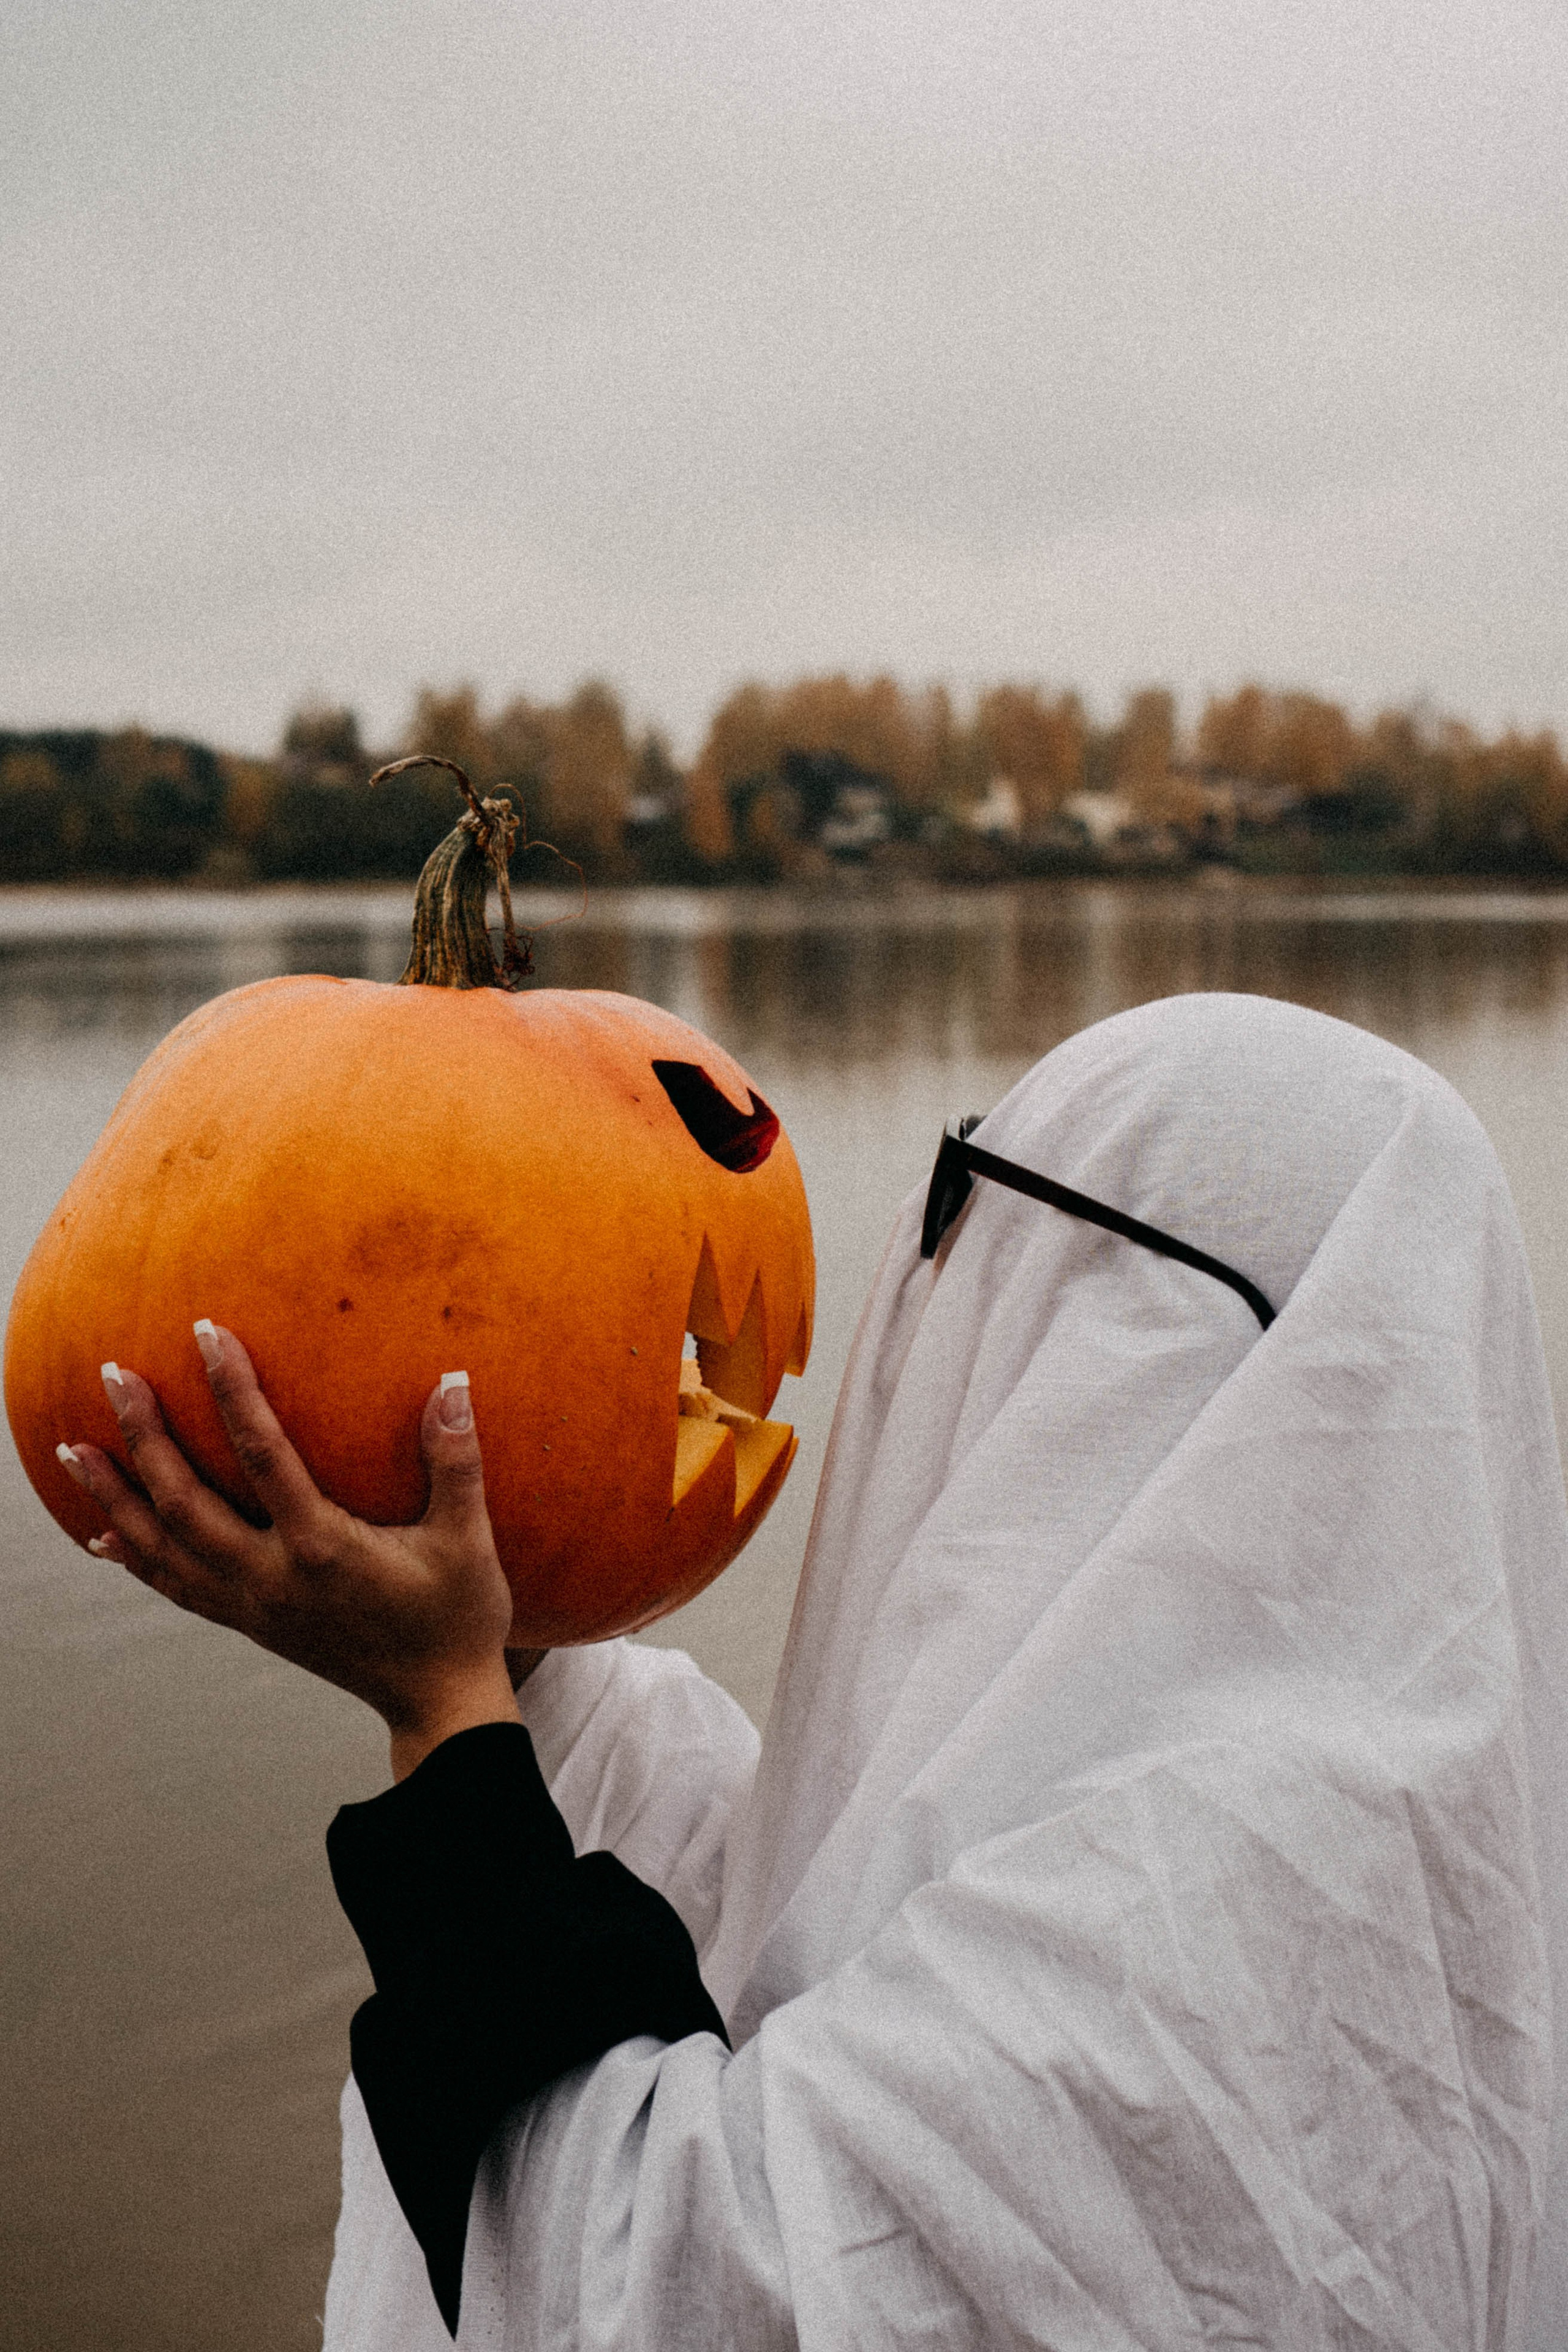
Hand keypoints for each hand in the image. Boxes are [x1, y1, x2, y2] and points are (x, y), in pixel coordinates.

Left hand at [57, 1326, 519, 1779]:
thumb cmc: (458, 1616)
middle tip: (113, 1375)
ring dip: (114, 1496)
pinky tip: (103, 1534)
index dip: (231, 1389)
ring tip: (72, 1449)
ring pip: (162, 1548)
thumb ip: (456, 1461)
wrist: (436, 1702)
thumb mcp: (469, 1540)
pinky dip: (133, 1556)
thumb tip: (453, 1382)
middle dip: (143, 1436)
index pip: (262, 1454)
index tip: (206, 1334)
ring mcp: (252, 1606)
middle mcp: (272, 1579)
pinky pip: (174, 1585)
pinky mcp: (247, 1623)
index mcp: (323, 1549)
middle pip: (184, 1501)